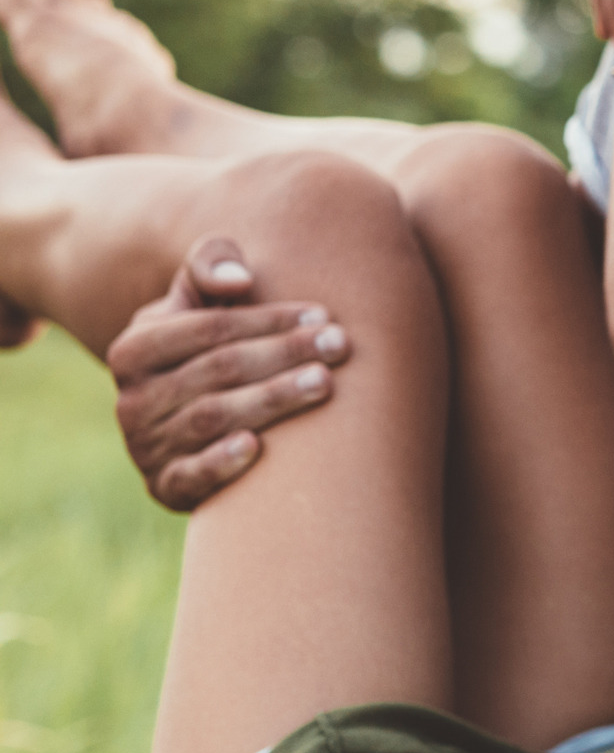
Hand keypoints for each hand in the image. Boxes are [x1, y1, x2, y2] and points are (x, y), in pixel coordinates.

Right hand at [106, 237, 349, 511]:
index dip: (267, 320)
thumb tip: (241, 280)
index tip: (323, 315)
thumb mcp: (196, 300)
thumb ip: (209, 265)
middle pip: (217, 370)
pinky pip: (189, 477)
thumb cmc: (207, 346)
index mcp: (134, 348)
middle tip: (341, 344)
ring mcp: (147, 446)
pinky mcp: (166, 486)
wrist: (184, 420)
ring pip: (212, 418)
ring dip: (271, 399)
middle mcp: (132, 399)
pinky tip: (258, 448)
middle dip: (283, 354)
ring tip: (325, 383)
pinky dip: (220, 463)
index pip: (208, 328)